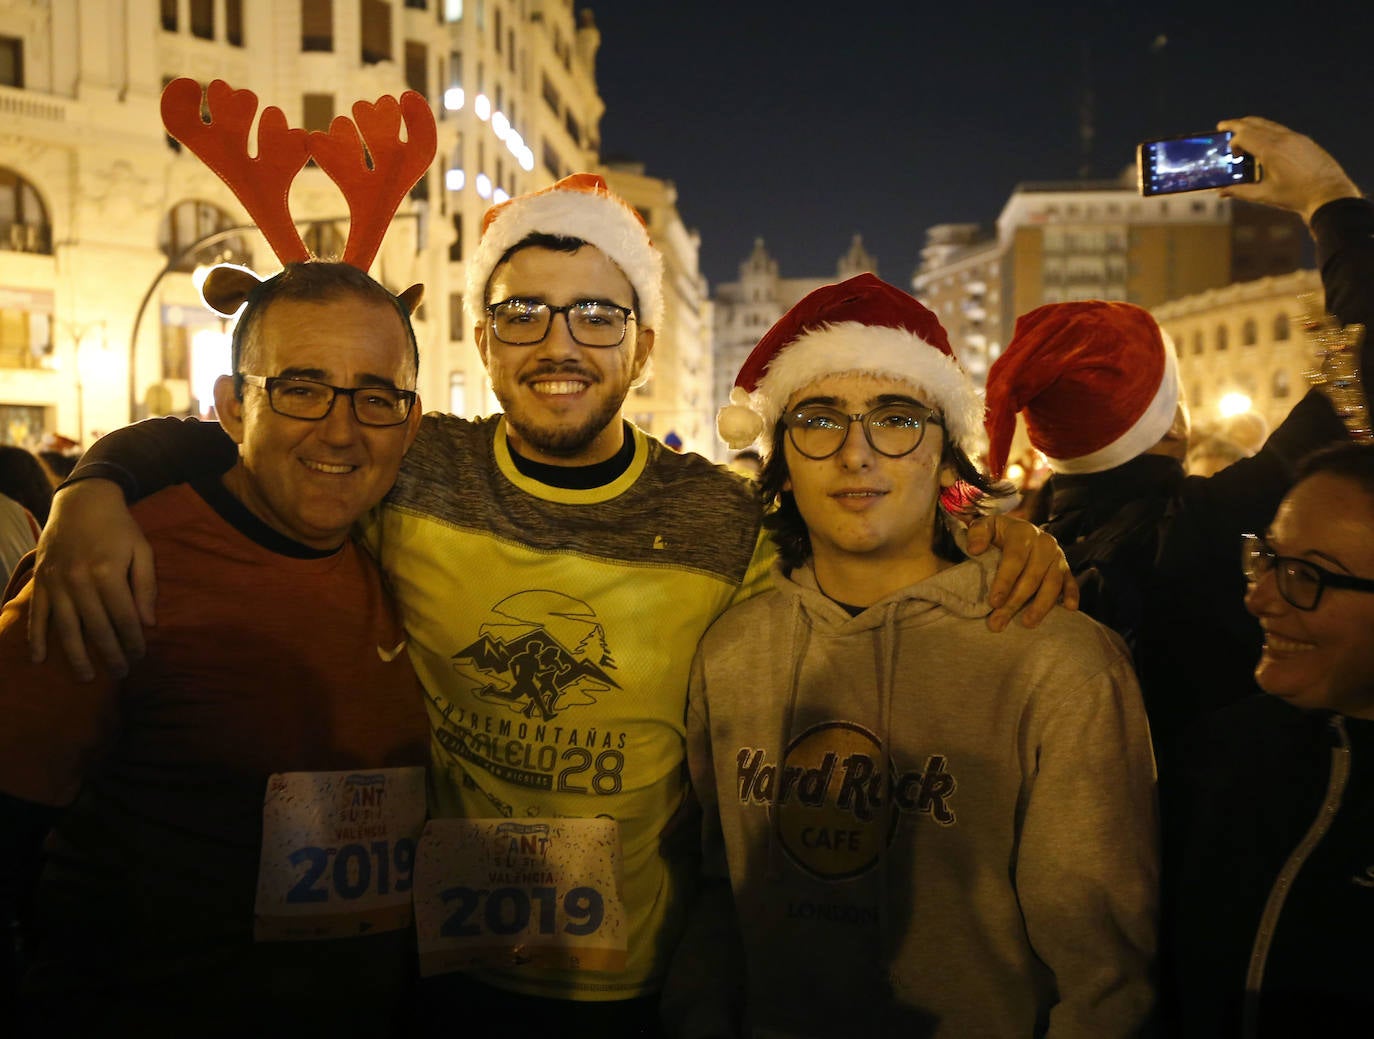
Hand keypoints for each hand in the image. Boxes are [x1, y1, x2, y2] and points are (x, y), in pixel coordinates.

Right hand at [28, 480, 155, 680]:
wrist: (82, 501)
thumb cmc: (119, 527)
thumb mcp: (142, 550)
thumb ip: (145, 587)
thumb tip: (149, 623)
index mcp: (108, 573)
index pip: (124, 618)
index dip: (133, 641)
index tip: (140, 657)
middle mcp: (79, 580)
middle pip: (96, 628)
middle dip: (110, 654)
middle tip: (120, 674)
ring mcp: (56, 582)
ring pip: (66, 628)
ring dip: (75, 656)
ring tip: (86, 678)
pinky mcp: (41, 581)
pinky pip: (37, 615)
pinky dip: (36, 638)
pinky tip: (40, 659)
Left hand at [966, 514, 1078, 631]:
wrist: (1018, 531)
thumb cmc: (997, 534)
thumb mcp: (984, 526)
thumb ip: (976, 534)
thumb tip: (975, 549)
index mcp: (1023, 532)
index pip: (1015, 559)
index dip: (1004, 581)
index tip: (994, 602)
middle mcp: (1044, 542)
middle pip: (1032, 576)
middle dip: (1015, 601)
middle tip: (999, 622)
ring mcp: (1057, 556)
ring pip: (1052, 583)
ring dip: (1040, 605)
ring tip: (1027, 623)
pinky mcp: (1065, 568)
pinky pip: (1071, 582)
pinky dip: (1071, 595)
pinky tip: (1069, 608)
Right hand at [1216, 116, 1360, 222]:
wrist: (1329, 194)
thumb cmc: (1296, 196)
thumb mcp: (1265, 195)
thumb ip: (1240, 191)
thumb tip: (1221, 192)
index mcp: (1271, 150)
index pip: (1244, 135)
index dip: (1232, 142)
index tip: (1230, 154)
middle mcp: (1283, 138)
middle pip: (1254, 123)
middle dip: (1236, 124)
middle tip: (1223, 125)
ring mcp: (1295, 137)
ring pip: (1268, 124)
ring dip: (1252, 125)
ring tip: (1241, 129)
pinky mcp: (1304, 140)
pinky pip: (1280, 129)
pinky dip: (1267, 130)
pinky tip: (1264, 140)